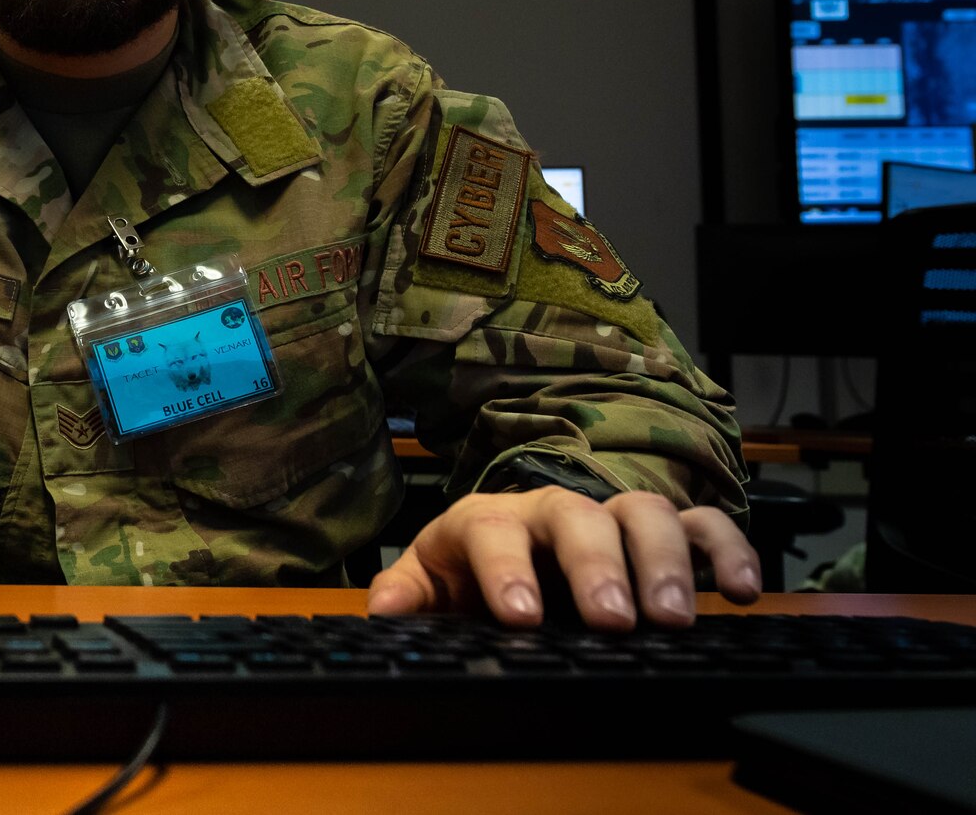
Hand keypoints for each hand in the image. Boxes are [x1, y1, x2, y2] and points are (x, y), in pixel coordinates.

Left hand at [364, 487, 760, 629]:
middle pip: (578, 517)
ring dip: (662, 562)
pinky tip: (743, 591)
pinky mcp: (664, 532)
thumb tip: (384, 610)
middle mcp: (554, 509)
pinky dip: (727, 549)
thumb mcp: (432, 581)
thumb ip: (408, 594)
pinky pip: (704, 526)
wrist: (518, 553)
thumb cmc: (473, 571)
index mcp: (488, 521)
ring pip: (644, 513)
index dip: (506, 571)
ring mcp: (612, 517)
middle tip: (610, 618)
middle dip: (595, 566)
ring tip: (672, 618)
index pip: (493, 534)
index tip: (520, 618)